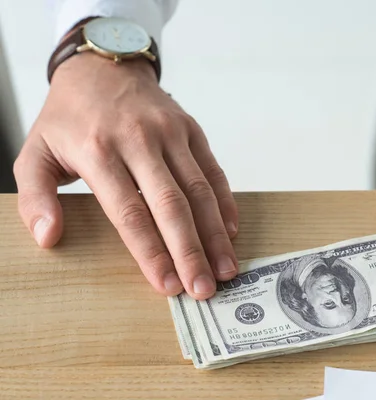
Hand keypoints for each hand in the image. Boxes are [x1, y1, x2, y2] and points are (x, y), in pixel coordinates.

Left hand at [14, 53, 238, 299]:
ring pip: (199, 190)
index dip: (150, 252)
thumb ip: (35, 197)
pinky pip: (212, 169)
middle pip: (171, 205)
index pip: (129, 213)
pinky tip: (230, 231)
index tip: (166, 286)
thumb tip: (48, 238)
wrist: (103, 67)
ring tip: (226, 269)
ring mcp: (170, 132)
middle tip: (204, 289)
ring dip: (215, 233)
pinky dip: (225, 202)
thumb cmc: (68, 118)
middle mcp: (139, 141)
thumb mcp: (34, 153)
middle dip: (190, 251)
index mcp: (98, 151)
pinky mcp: (190, 129)